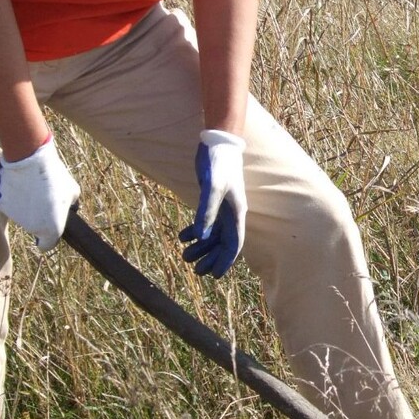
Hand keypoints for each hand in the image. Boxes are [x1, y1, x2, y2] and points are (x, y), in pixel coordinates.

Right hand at [0, 137, 79, 250]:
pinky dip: (15, 198)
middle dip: (39, 217)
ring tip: (33, 186)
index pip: (47, 245)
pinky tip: (21, 183)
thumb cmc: (55, 176)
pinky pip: (11, 205)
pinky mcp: (2, 206)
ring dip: (27, 207)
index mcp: (51, 229)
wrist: (30, 159)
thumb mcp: (72, 190)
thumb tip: (69, 208)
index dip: (49, 238)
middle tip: (44, 198)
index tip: (51, 226)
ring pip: (22, 216)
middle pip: (35, 228)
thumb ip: (71, 205)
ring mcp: (16, 218)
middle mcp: (32, 228)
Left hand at [179, 129, 246, 277]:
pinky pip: (205, 221)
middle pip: (223, 243)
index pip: (234, 244)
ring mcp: (221, 206)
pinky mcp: (211, 199)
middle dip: (211, 258)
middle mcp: (231, 213)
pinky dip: (195, 230)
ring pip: (213, 234)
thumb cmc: (219, 164)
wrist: (218, 143)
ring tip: (184, 255)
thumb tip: (201, 237)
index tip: (214, 276)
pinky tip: (183, 236)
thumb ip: (206, 212)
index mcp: (236, 212)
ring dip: (201, 246)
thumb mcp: (212, 187)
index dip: (225, 261)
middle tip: (195, 270)